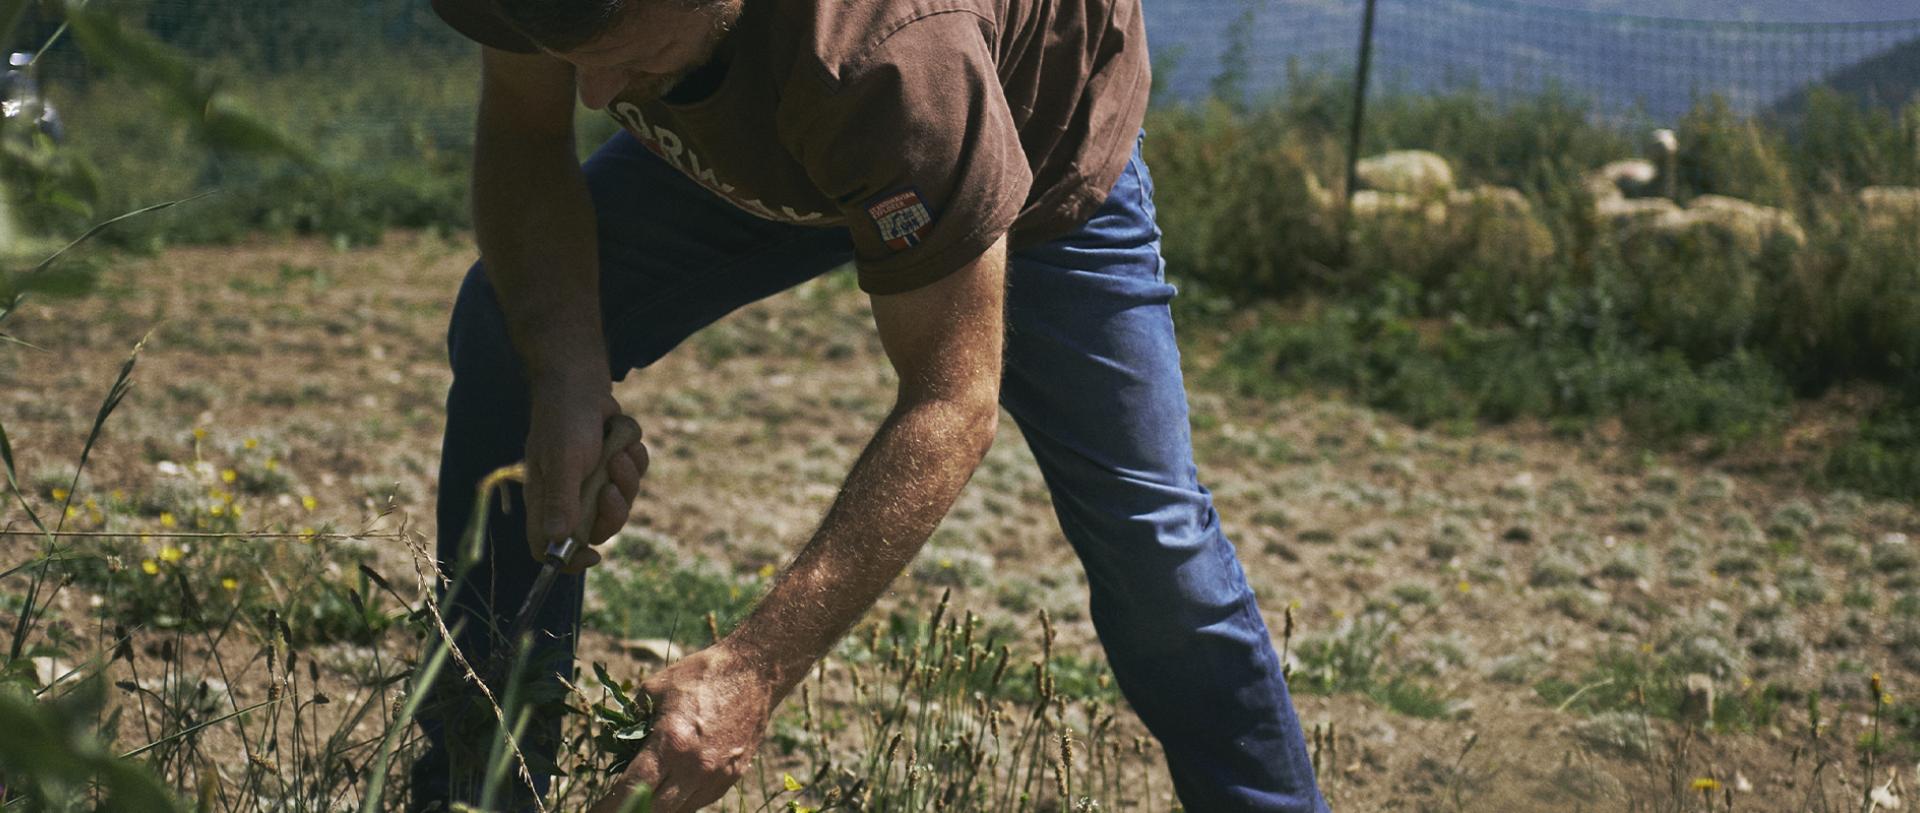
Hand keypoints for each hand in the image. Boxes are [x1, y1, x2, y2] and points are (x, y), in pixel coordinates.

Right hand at [524, 374, 648, 572]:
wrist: (581, 383)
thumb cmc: (565, 420)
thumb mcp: (563, 459)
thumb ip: (562, 499)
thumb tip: (556, 541)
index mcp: (545, 500)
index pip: (545, 547)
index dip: (566, 560)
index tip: (593, 557)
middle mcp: (566, 497)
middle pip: (596, 531)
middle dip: (612, 512)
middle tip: (611, 487)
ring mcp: (590, 482)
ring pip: (621, 504)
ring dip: (626, 478)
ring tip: (617, 451)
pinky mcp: (611, 467)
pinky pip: (633, 479)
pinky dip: (633, 459)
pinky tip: (622, 438)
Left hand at [588, 644, 777, 812]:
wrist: (754, 674)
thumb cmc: (700, 676)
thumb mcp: (654, 689)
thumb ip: (632, 721)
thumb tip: (615, 746)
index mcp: (671, 743)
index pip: (632, 790)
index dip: (608, 807)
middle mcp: (694, 768)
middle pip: (654, 811)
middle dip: (630, 812)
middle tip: (613, 809)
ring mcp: (715, 777)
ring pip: (678, 811)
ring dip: (657, 807)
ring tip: (643, 795)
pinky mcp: (730, 779)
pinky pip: (698, 801)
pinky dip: (679, 800)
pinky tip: (670, 788)